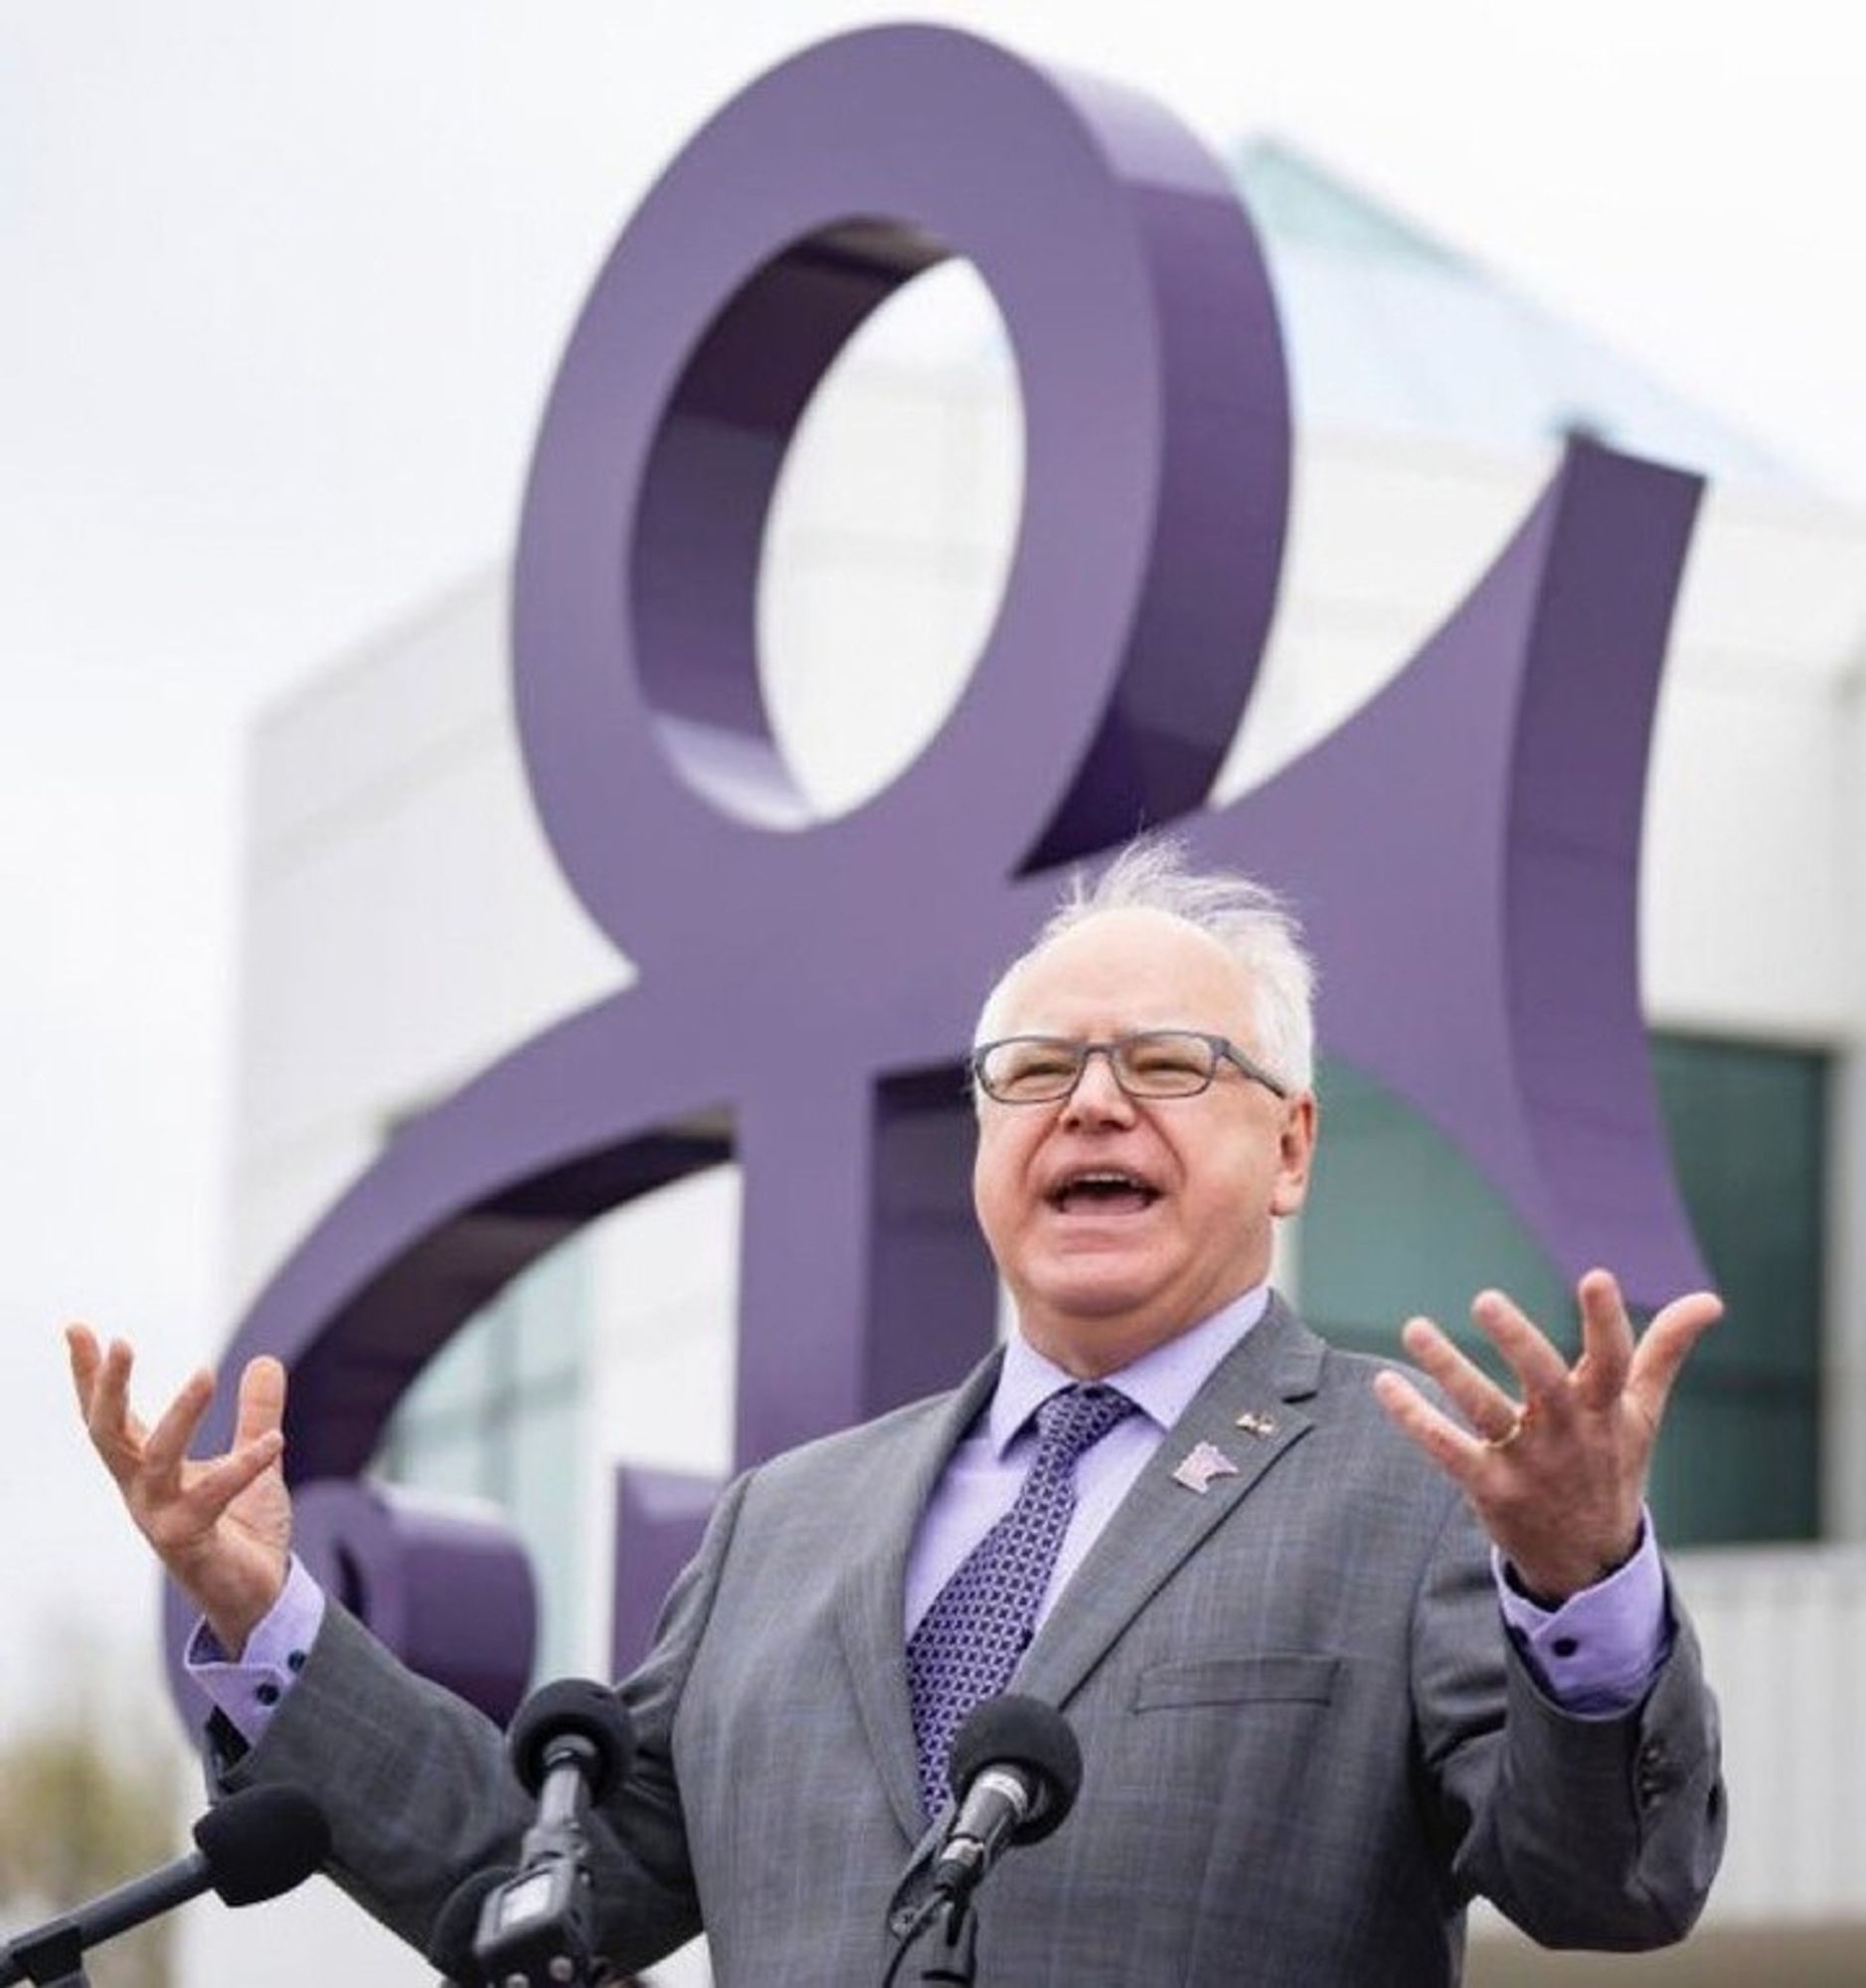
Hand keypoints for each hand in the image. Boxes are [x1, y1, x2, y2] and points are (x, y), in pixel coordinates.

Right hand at [67, 1325, 292, 1655]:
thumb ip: (256, 1413)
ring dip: (178, 1415)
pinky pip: (212, 1498)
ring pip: (154, 1461)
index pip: (109, 1416)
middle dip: (106, 1389)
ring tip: (205, 1372)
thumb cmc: (242, 1530)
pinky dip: (243, 1466)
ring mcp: (160, 1519)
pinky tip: (275, 1442)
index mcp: (147, 1470)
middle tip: (119, 1342)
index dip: (90, 1375)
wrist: (259, 1597)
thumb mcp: (253, 1458)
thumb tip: (265, 1360)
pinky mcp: (190, 1543)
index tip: (77, 1327)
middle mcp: (143, 1492)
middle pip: (108, 1434)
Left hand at [1370, 1269, 1720, 1602]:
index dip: (1607, 1320)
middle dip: (1518, 1341)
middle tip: (1486, 1298)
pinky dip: (1414, 1417)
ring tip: (1414, 1328)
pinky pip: (1446, 1450)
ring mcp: (1527, 1463)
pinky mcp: (1489, 1487)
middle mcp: (1567, 1433)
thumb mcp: (1641, 1413)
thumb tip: (1711, 1301)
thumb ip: (1665, 1352)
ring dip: (1449, 1369)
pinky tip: (1384, 1384)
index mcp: (1605, 1409)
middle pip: (1544, 1381)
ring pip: (1484, 1411)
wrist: (1588, 1561)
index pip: (1614, 1359)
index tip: (1597, 1276)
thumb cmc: (1610, 1465)